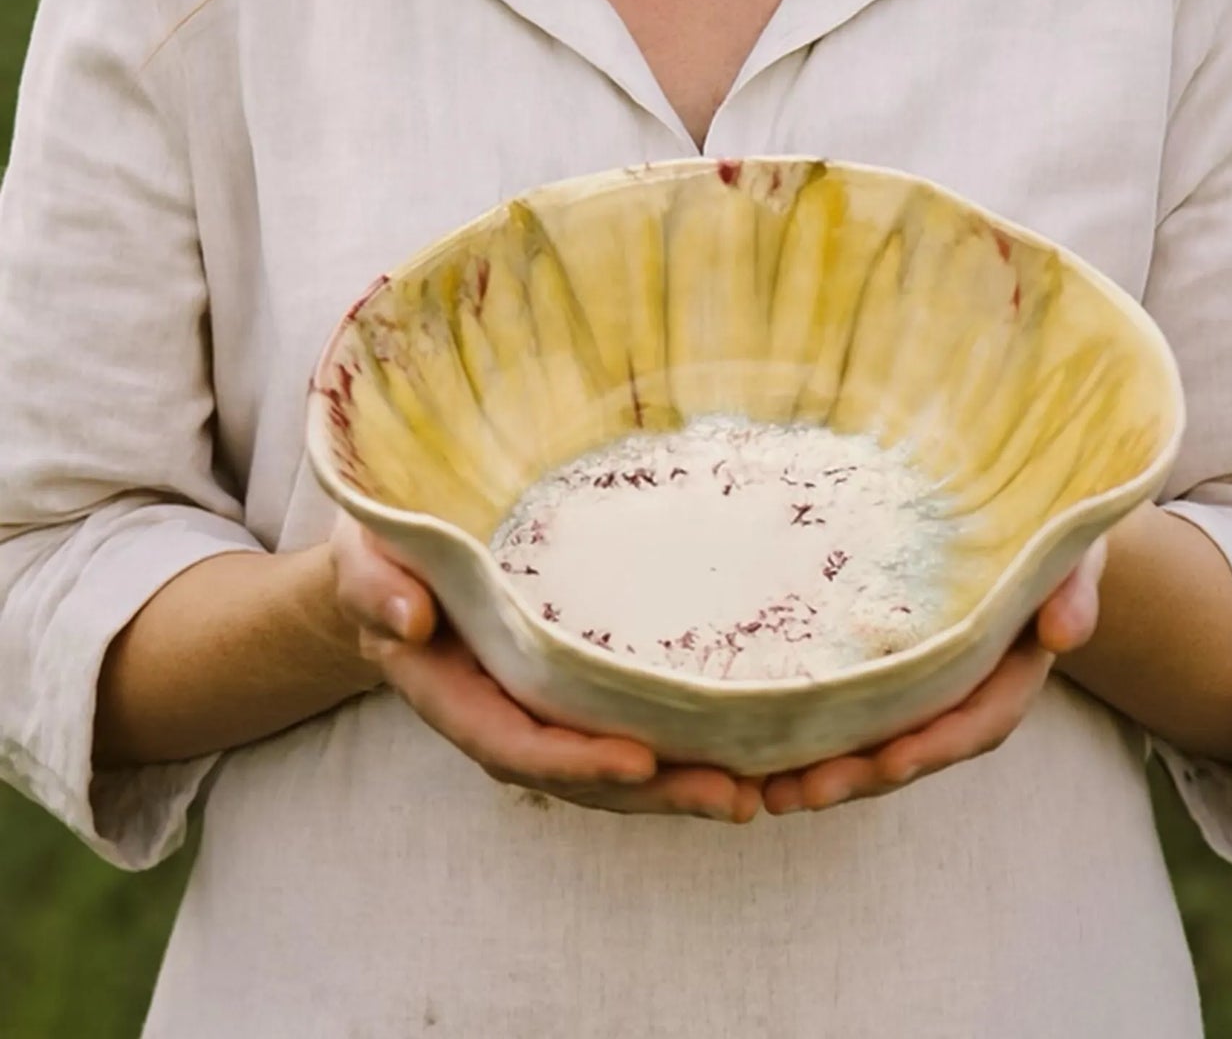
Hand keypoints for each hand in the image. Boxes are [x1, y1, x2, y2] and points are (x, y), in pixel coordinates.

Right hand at [327, 514, 761, 823]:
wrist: (391, 560)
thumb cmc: (379, 552)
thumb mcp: (365, 556)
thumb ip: (377, 586)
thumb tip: (410, 619)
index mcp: (450, 691)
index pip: (513, 740)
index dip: (573, 759)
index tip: (638, 761)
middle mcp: (501, 714)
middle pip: (578, 773)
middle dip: (652, 792)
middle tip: (732, 796)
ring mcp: (538, 709)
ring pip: (608, 768)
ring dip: (676, 787)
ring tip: (749, 794)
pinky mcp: (570, 690)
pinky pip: (621, 731)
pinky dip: (675, 752)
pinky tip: (737, 755)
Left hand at [761, 535, 1108, 814]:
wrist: (1026, 518)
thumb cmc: (1049, 533)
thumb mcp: (1070, 552)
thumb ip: (1073, 589)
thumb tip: (1064, 633)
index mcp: (1012, 671)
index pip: (978, 722)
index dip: (935, 745)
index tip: (890, 763)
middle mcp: (967, 691)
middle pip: (918, 749)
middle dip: (863, 777)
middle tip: (802, 794)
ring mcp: (928, 687)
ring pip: (882, 744)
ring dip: (831, 773)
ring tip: (771, 793)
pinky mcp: (892, 671)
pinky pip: (857, 713)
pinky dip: (819, 739)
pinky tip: (766, 754)